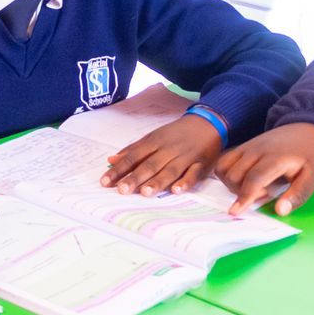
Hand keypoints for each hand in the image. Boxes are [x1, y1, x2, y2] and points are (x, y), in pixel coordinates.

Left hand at [102, 114, 222, 195]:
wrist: (208, 122)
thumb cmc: (176, 133)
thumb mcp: (153, 137)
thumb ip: (133, 150)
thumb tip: (111, 160)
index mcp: (154, 141)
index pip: (133, 156)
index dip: (119, 169)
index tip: (105, 182)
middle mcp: (168, 149)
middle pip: (150, 164)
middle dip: (135, 177)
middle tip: (122, 190)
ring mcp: (185, 157)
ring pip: (170, 170)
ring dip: (157, 181)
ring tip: (145, 192)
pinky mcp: (201, 164)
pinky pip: (193, 174)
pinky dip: (185, 182)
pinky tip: (176, 190)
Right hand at [214, 122, 313, 216]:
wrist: (306, 129)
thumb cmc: (311, 156)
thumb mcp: (313, 178)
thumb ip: (297, 195)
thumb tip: (280, 211)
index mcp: (276, 158)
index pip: (254, 179)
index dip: (244, 196)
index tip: (236, 212)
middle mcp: (257, 150)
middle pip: (235, 175)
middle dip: (242, 192)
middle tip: (266, 192)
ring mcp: (247, 146)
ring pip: (224, 168)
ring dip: (232, 183)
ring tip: (254, 186)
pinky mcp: (242, 146)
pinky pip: (223, 161)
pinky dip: (226, 174)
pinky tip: (244, 178)